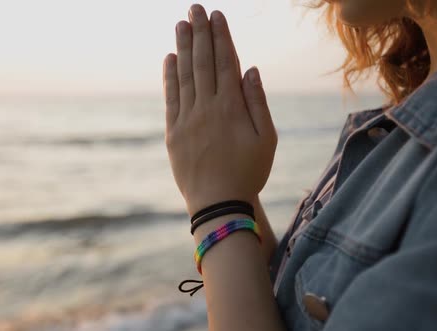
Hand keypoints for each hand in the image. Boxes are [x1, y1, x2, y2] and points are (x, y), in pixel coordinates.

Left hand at [162, 4, 277, 216]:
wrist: (218, 204)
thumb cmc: (249, 173)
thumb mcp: (267, 140)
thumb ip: (257, 102)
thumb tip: (250, 69)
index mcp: (232, 108)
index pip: (225, 62)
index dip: (221, 37)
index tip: (217, 16)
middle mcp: (207, 108)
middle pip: (202, 62)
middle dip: (200, 32)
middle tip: (195, 8)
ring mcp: (187, 119)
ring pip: (184, 75)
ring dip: (183, 47)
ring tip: (181, 24)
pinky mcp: (173, 132)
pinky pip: (170, 98)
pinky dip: (169, 76)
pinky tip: (170, 58)